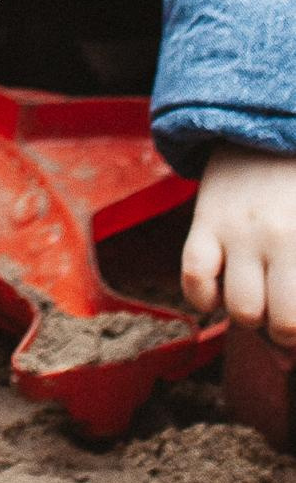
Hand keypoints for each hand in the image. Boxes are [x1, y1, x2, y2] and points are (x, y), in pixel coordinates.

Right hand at [183, 146, 295, 348]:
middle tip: (285, 318)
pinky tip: (220, 291)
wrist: (266, 123)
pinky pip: (195, 278)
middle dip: (285, 335)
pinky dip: (204, 299)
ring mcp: (239, 230)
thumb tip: (287, 359)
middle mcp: (280, 237)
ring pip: (241, 309)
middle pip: (282, 322)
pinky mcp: (205, 221)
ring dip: (251, 318)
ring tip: (258, 299)